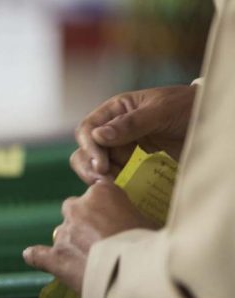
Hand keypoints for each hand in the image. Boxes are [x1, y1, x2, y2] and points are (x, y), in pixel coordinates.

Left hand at [22, 182, 157, 292]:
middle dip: (86, 224)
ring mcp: (64, 232)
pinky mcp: (55, 257)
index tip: (114, 221)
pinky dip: (37, 256)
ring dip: (73, 244)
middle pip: (75, 210)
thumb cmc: (152, 247)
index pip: (99, 193)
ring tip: (91, 262)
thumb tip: (136, 224)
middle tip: (104, 242)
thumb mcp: (151, 222)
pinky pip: (38, 254)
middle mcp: (78, 207)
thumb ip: (133, 217)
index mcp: (102, 193)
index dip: (106, 208)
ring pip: (63, 233)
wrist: (136, 276)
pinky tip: (34, 257)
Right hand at [71, 85, 195, 183]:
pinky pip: (115, 175)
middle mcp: (113, 130)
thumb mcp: (161, 111)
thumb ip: (130, 123)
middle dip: (89, 166)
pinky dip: (114, 183)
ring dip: (99, 177)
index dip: (90, 147)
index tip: (101, 166)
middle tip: (104, 181)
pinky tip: (122, 190)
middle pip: (85, 149)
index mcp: (115, 111)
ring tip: (113, 187)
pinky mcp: (133, 164)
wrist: (212, 121)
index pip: (88, 129)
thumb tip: (98, 135)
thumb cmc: (187, 107)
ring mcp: (123, 148)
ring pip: (96, 165)